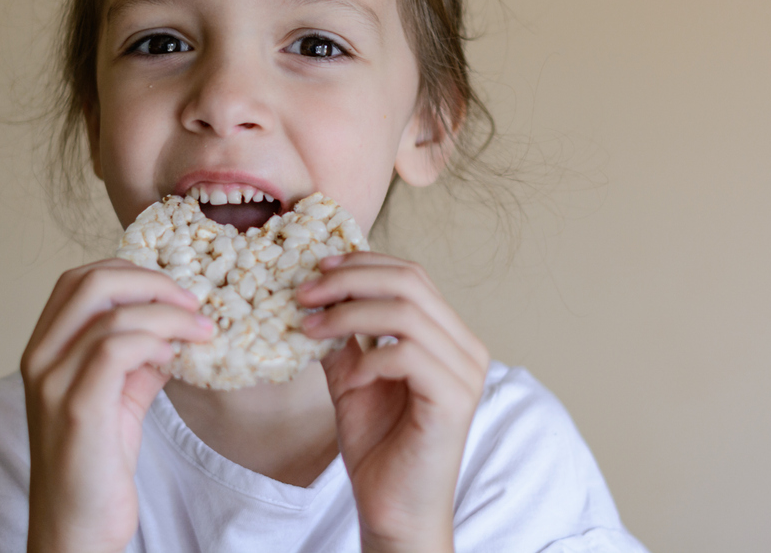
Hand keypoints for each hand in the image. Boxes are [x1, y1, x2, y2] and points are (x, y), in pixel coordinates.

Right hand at [20, 259, 212, 552]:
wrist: (76, 529)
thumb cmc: (96, 465)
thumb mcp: (119, 396)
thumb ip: (139, 356)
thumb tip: (176, 325)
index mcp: (44, 349)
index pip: (78, 280)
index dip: (130, 272)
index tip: (172, 291)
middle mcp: (40, 358)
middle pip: (90, 283)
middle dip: (151, 283)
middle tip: (192, 303)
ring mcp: (53, 382)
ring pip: (111, 315)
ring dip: (167, 315)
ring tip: (199, 332)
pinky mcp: (77, 408)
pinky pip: (115, 350)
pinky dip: (152, 342)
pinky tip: (172, 358)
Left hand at [297, 252, 489, 552]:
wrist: (393, 508)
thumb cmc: (378, 446)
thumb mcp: (352, 376)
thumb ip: (344, 336)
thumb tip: (313, 295)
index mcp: (446, 335)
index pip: (410, 274)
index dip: (362, 263)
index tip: (316, 269)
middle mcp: (465, 347)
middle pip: (410, 282)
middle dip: (350, 280)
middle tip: (305, 293)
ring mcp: (465, 373)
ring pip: (407, 313)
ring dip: (350, 314)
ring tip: (310, 329)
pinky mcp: (455, 400)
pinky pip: (409, 356)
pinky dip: (371, 358)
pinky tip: (349, 377)